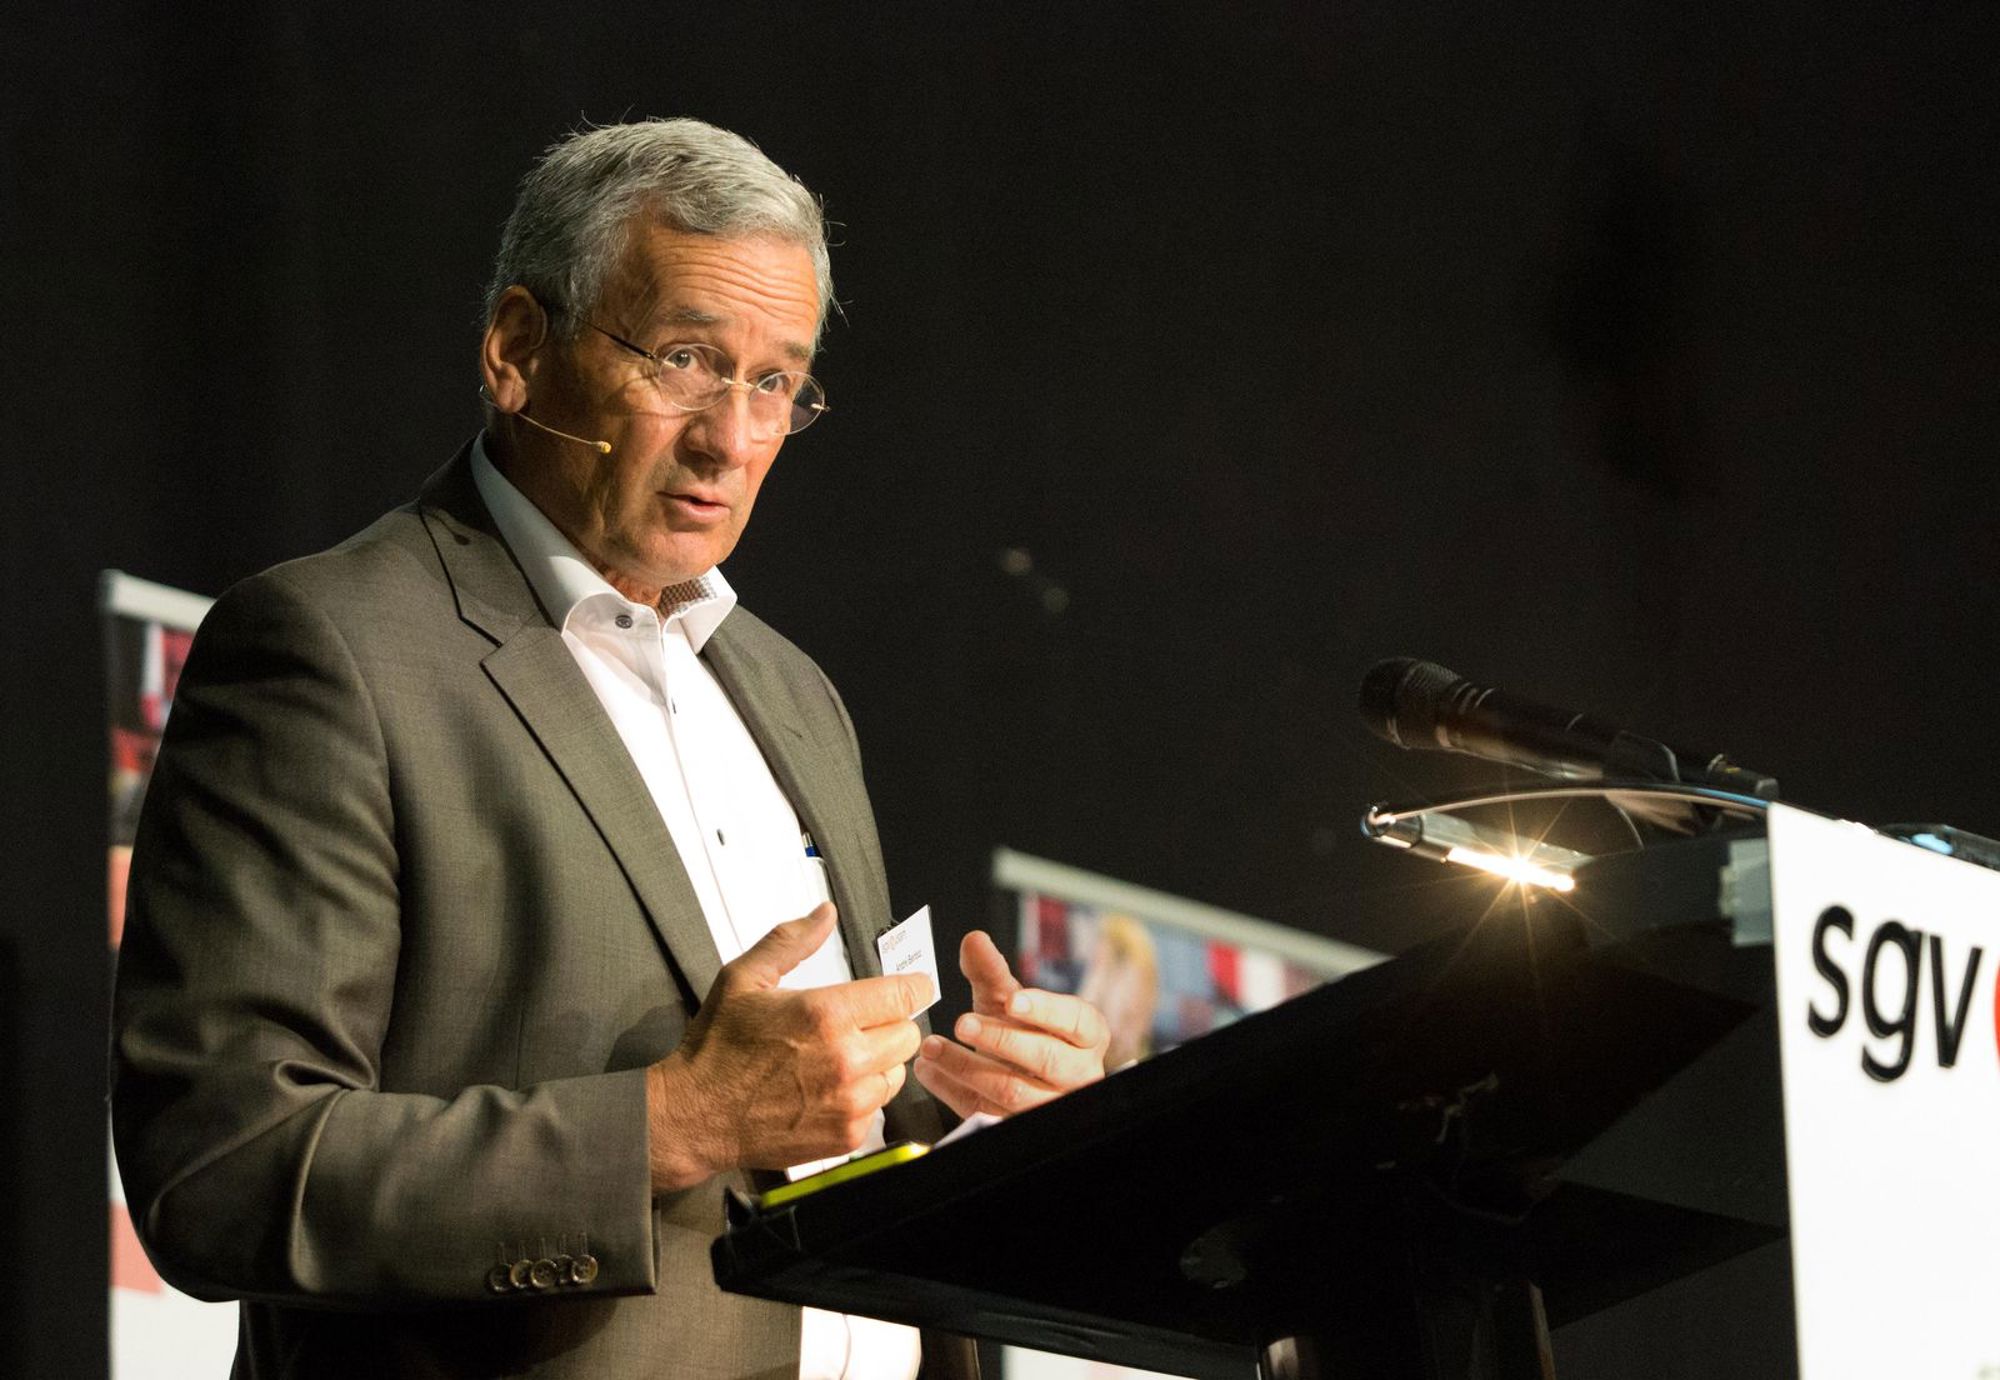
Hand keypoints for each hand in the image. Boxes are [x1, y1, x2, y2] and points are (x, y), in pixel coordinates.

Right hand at [646, 903, 932, 1190]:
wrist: (695, 1116)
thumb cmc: (717, 1049)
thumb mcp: (745, 978)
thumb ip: (791, 941)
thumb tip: (824, 914)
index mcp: (825, 1014)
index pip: (905, 995)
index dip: (913, 987)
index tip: (911, 987)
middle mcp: (845, 1059)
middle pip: (909, 1035)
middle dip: (890, 1025)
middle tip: (860, 1025)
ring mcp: (848, 1102)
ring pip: (896, 1073)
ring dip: (879, 1063)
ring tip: (840, 1059)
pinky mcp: (846, 1135)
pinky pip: (878, 1108)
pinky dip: (862, 1098)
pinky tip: (829, 1089)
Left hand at [913, 929, 1108, 1118]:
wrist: (1022, 1076)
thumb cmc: (1026, 1034)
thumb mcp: (1010, 1001)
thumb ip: (992, 971)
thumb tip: (974, 940)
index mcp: (1086, 1035)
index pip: (1075, 1021)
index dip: (1045, 1010)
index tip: (1012, 1000)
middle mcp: (1079, 1072)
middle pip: (1044, 1058)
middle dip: (1000, 1039)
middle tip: (962, 1022)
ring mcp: (1052, 1104)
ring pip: (1013, 1090)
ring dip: (966, 1066)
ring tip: (933, 1047)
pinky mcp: (1022, 1126)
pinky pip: (987, 1113)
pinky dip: (953, 1091)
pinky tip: (932, 1072)